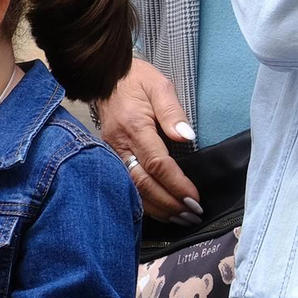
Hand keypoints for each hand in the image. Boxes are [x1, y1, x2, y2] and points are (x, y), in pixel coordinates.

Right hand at [93, 58, 199, 223]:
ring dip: (156, 208)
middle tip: (192, 215)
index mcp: (134, 127)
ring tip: (179, 219)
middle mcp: (119, 144)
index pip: (157, 164)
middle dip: (168, 203)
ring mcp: (111, 153)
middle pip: (143, 183)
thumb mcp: (159, 86)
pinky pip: (124, 185)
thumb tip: (186, 136)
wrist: (103, 78)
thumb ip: (172, 111)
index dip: (176, 184)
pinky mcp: (108, 157)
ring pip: (131, 189)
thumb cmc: (136, 80)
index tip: (194, 198)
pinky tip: (157, 211)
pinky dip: (141, 202)